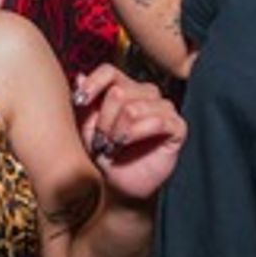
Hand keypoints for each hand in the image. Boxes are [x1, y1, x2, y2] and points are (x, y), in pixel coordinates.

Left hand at [73, 64, 185, 200]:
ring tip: (112, 147)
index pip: (110, 71)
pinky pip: (157, 121)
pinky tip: (125, 145)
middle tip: (100, 140)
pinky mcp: (177, 127)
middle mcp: (146, 94)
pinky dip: (135, 134)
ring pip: (134, 108)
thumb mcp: (88, 128)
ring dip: (117, 131)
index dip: (93, 84)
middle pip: (119, 91)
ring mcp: (164, 109)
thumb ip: (85, 103)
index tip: (79, 101)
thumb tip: (79, 77)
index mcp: (125, 88)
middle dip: (104, 120)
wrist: (120, 184)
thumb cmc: (105, 154)